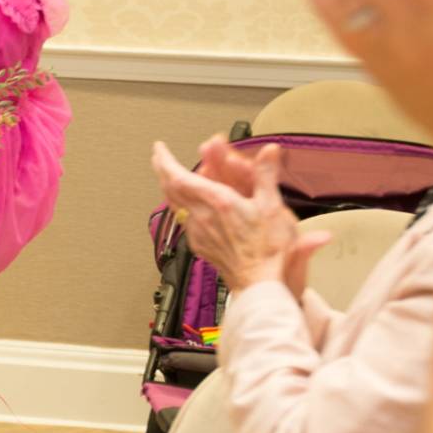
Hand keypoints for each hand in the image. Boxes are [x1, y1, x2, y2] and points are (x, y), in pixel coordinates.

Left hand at [152, 135, 325, 291]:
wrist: (260, 284)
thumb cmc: (268, 250)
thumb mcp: (273, 206)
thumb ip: (266, 175)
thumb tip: (270, 151)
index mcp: (217, 202)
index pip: (179, 177)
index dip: (165, 161)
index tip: (159, 148)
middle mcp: (202, 216)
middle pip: (170, 189)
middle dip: (162, 169)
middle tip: (159, 157)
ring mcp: (198, 232)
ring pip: (174, 204)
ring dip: (169, 187)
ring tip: (169, 176)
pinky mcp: (200, 245)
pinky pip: (183, 220)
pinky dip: (180, 205)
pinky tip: (185, 205)